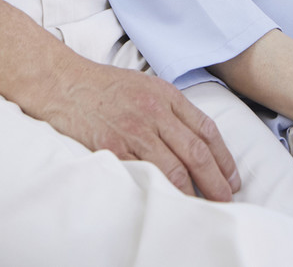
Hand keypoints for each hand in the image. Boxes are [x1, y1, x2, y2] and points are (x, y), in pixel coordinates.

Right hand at [0, 0, 239, 201]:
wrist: (60, 81)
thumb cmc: (98, 86)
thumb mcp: (140, 85)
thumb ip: (165, 108)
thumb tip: (189, 139)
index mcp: (165, 94)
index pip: (206, 128)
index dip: (224, 157)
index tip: (232, 177)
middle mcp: (155, 111)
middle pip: (197, 152)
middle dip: (217, 181)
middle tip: (227, 201)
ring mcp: (136, 130)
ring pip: (176, 168)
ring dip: (194, 193)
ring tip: (205, 210)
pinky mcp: (115, 148)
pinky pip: (146, 176)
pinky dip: (162, 194)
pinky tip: (170, 205)